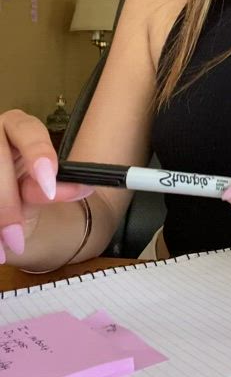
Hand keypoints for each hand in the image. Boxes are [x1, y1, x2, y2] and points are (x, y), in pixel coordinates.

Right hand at [0, 110, 92, 263]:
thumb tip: (77, 187)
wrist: (9, 205)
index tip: (50, 188)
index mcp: (19, 126)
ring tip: (3, 249)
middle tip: (16, 238)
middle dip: (6, 203)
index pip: (27, 129)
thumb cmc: (28, 188)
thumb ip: (51, 187)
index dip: (38, 154)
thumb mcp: (40, 190)